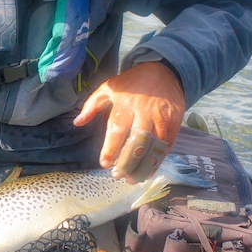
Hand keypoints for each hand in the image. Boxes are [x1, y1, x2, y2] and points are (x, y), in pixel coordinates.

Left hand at [73, 61, 185, 182]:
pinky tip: (147, 172)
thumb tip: (77, 122)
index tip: (104, 163)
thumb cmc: (131, 83)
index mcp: (125, 104)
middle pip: (137, 142)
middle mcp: (144, 112)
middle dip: (127, 162)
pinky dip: (157, 161)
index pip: (117, 129)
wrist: (165, 72)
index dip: (111, 148)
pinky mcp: (174, 123)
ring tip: (131, 179)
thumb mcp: (108, 88)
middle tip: (118, 175)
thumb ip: (92, 105)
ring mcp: (161, 118)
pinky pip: (166, 146)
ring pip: (153, 147)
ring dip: (143, 166)